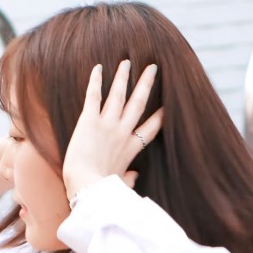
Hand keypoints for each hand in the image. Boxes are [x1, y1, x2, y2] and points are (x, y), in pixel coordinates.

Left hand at [62, 60, 162, 205]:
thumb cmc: (101, 190)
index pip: (151, 128)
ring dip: (124, 77)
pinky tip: (98, 67)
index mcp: (131, 149)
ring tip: (127, 62)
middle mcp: (122, 132)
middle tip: (153, 68)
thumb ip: (129, 179)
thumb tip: (135, 177)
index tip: (167, 106)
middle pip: (138, 103)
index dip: (160, 116)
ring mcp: (106, 124)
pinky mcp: (88, 120)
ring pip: (118, 94)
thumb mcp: (119, 185)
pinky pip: (94, 95)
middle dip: (146, 84)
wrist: (86, 186)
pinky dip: (96, 80)